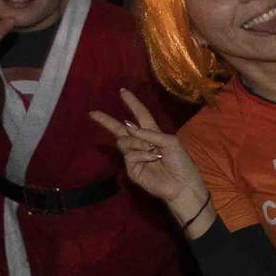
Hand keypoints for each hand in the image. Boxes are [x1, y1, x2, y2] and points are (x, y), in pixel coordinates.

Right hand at [90, 89, 214, 231]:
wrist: (182, 185)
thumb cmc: (181, 163)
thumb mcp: (170, 142)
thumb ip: (150, 133)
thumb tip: (129, 127)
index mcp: (153, 134)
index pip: (140, 115)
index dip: (132, 103)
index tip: (122, 91)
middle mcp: (141, 143)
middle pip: (120, 129)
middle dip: (107, 121)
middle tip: (93, 113)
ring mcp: (135, 156)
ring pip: (124, 141)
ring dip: (138, 142)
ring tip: (153, 150)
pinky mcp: (132, 169)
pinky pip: (130, 154)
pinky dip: (142, 154)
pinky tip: (152, 159)